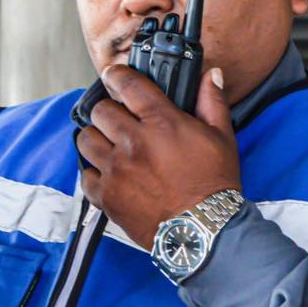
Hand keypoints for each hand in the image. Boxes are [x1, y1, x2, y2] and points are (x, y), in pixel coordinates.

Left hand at [75, 65, 240, 250]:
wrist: (204, 232)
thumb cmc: (214, 185)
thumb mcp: (221, 138)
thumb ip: (212, 102)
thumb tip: (211, 75)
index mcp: (161, 123)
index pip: (127, 85)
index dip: (116, 75)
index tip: (113, 75)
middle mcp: (133, 143)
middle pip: (100, 110)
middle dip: (108, 110)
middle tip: (117, 118)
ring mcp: (117, 170)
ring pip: (86, 139)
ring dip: (96, 138)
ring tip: (108, 144)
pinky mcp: (107, 196)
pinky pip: (86, 175)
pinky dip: (93, 172)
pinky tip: (107, 173)